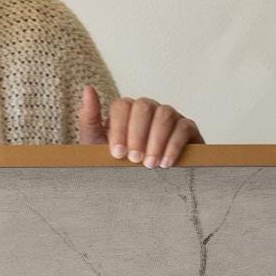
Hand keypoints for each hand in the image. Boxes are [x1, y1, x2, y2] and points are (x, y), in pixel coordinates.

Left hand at [80, 82, 202, 166]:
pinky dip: (174, 145)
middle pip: (144, 107)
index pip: (122, 106)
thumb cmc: (118, 163)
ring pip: (164, 115)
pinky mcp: (187, 127)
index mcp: (126, 111)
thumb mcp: (96, 144)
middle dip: (138, 134)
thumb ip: (90, 118)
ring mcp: (169, 116)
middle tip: (134, 159)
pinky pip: (183, 127)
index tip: (117, 153)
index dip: (120, 128)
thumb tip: (88, 89)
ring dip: (156, 140)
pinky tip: (166, 163)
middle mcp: (148, 109)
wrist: (143, 185)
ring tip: (150, 164)